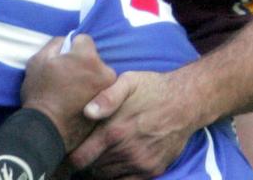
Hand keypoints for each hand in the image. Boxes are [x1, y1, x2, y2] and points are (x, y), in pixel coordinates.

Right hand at [21, 34, 116, 149]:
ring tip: (72, 91)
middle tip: (67, 77)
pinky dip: (92, 92)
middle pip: (93, 58)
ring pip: (98, 74)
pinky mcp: (108, 106)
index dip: (71, 47)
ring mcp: (108, 90)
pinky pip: (100, 90)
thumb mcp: (38, 61)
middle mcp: (104, 71)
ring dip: (88, 78)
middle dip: (82, 63)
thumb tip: (67, 41)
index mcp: (87, 57)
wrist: (47, 129)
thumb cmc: (40, 93)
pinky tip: (77, 101)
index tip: (63, 59)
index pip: (84, 39)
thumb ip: (55, 44)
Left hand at [68, 71, 192, 178]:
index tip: (66, 151)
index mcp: (113, 131)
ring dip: (99, 169)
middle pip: (91, 169)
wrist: (186, 102)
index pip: (80, 158)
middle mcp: (126, 151)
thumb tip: (87, 112)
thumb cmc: (152, 89)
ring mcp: (140, 164)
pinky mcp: (152, 170)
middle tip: (83, 150)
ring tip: (98, 155)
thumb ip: (105, 96)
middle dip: (84, 162)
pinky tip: (114, 163)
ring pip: (107, 176)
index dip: (69, 158)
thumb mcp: (128, 81)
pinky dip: (116, 176)